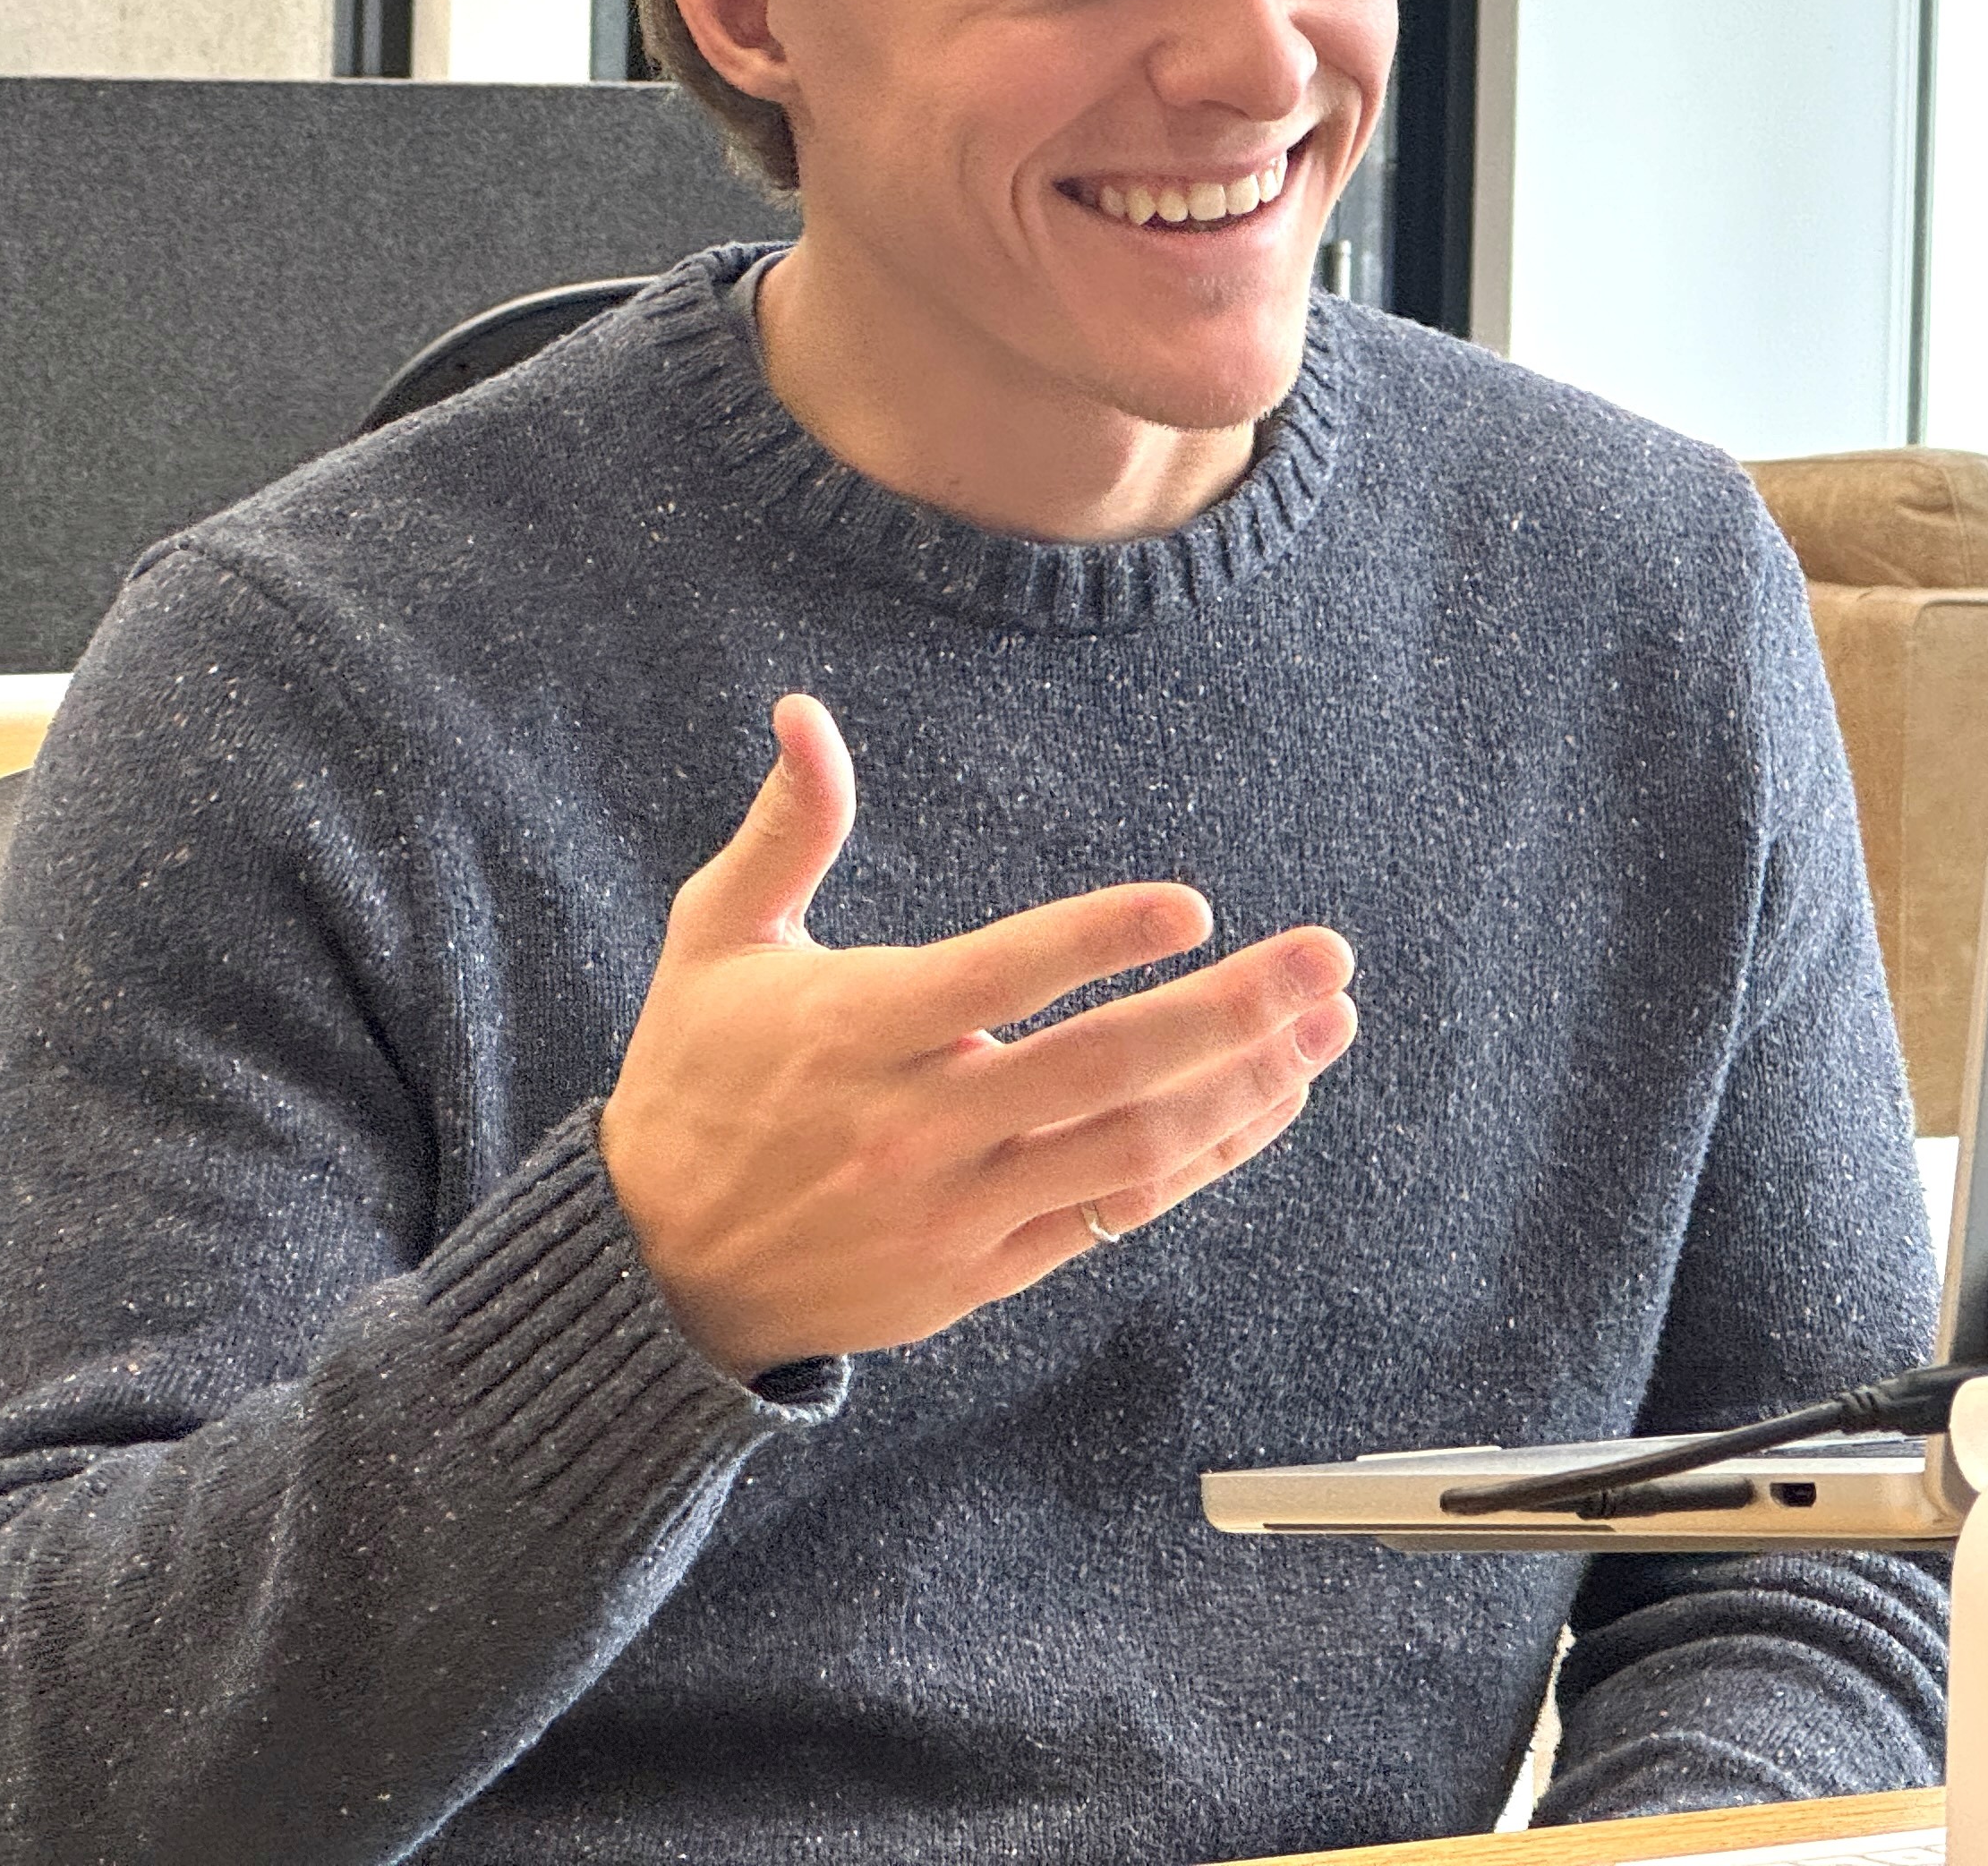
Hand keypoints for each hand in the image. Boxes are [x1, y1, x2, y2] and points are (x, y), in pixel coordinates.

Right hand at [595, 694, 1357, 1381]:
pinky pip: (1117, 1210)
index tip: (1195, 906)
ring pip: (1131, 1149)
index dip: (1099, 941)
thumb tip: (805, 713)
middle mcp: (917, 1124)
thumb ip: (785, 831)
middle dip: (1230, 1012)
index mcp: (858, 1030)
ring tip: (1324, 1028)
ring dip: (1244, 1087)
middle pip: (1101, 1068)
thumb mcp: (714, 943)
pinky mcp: (984, 1269)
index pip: (1001, 979)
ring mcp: (959, 1206)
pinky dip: (1204, 1157)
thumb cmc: (695, 1082)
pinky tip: (1267, 1103)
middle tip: (1327, 959)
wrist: (660, 1273)